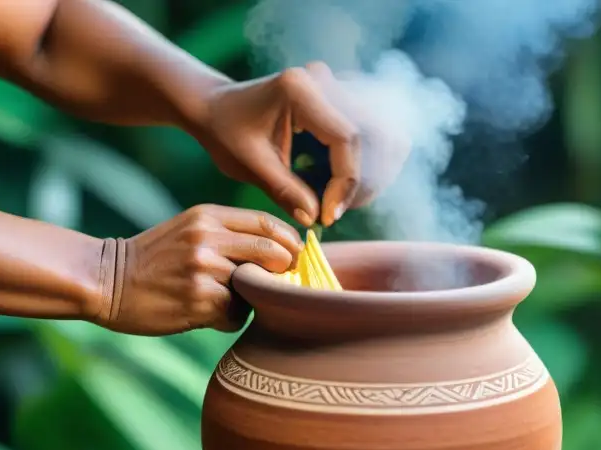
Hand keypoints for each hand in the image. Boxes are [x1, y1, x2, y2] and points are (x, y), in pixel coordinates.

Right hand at [93, 205, 302, 334]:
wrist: (104, 280)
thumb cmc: (154, 259)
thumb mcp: (189, 230)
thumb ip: (230, 235)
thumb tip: (283, 254)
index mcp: (208, 217)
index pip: (268, 224)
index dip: (289, 244)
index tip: (294, 259)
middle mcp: (207, 238)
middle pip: (273, 254)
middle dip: (282, 272)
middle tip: (272, 284)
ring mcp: (203, 269)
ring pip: (255, 289)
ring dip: (247, 300)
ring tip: (220, 300)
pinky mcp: (198, 300)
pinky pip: (236, 315)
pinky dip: (228, 319)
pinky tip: (205, 314)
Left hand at [197, 62, 409, 227]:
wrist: (215, 108)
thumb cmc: (225, 133)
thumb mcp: (250, 166)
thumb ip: (286, 191)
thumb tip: (318, 217)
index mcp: (301, 89)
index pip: (347, 139)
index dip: (346, 183)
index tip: (329, 215)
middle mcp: (326, 80)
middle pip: (376, 136)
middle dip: (364, 182)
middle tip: (336, 211)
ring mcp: (338, 86)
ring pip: (384, 136)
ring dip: (371, 175)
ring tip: (339, 201)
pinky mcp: (344, 99)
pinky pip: (376, 135)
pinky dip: (367, 166)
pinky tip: (339, 186)